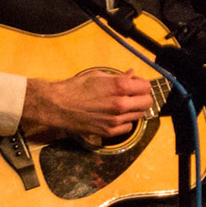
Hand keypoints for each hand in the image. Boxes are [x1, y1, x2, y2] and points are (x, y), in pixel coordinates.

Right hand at [21, 68, 153, 137]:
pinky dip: (125, 121)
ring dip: (134, 109)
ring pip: (139, 115)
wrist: (58, 106)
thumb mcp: (97, 75)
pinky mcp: (109, 132)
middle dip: (142, 97)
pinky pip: (128, 127)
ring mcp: (116, 120)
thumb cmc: (75, 88)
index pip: (146, 87)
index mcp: (119, 87)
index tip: (136, 85)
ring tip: (121, 105)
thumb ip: (118, 77)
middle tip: (133, 96)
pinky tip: (115, 116)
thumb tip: (131, 75)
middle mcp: (121, 104)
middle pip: (148, 102)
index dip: (142, 85)